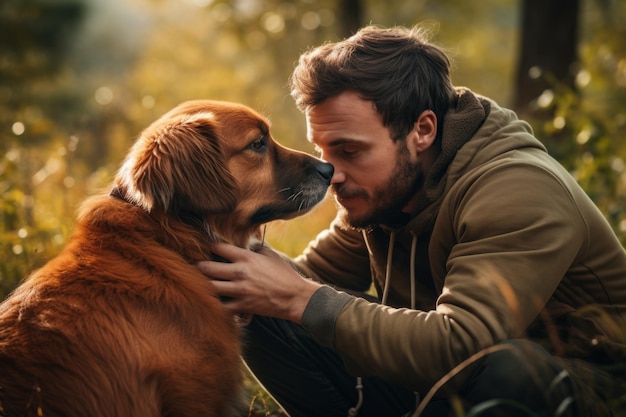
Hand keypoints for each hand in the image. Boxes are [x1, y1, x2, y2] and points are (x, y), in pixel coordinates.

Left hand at [197, 243, 321, 323]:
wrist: (296, 297)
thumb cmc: (284, 274)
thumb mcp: (270, 255)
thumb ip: (254, 248)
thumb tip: (244, 243)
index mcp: (246, 257)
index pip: (218, 247)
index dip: (210, 247)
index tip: (208, 249)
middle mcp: (240, 273)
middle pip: (207, 268)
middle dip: (199, 267)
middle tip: (197, 267)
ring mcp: (240, 291)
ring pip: (210, 288)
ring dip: (205, 285)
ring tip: (203, 284)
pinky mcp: (243, 306)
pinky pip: (222, 307)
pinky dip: (217, 305)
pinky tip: (216, 302)